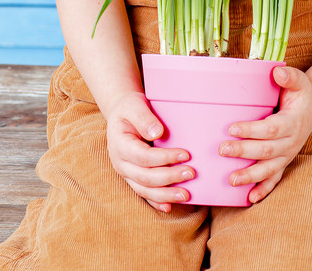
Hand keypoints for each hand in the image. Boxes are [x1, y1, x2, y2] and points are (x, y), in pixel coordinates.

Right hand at [105, 90, 194, 212]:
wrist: (121, 113)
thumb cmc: (130, 108)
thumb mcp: (134, 105)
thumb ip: (144, 118)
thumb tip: (157, 133)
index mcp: (119, 145)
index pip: (143, 157)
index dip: (165, 158)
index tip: (185, 154)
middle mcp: (120, 163)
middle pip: (145, 177)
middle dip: (170, 177)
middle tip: (192, 173)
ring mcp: (125, 173)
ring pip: (144, 190)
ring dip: (166, 194)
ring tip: (186, 195)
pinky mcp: (132, 178)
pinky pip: (143, 193)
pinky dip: (156, 202)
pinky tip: (169, 207)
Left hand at [218, 66, 311, 203]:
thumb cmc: (302, 93)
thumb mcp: (300, 81)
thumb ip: (289, 76)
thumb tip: (276, 72)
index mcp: (292, 121)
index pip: (271, 129)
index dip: (252, 130)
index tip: (232, 128)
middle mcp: (291, 141)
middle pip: (266, 150)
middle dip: (244, 152)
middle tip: (222, 149)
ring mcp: (288, 154)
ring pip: (269, 169)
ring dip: (250, 176)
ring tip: (232, 180)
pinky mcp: (284, 161)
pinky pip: (275, 179)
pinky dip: (263, 190)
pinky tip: (250, 199)